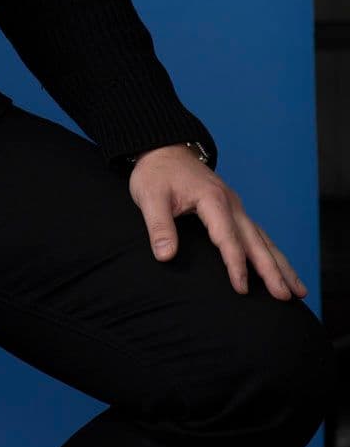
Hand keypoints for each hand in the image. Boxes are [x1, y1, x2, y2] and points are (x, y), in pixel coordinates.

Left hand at [128, 144, 308, 300]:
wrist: (164, 149)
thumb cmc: (156, 173)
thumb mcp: (149, 196)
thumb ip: (159, 225)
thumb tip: (165, 256)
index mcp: (212, 199)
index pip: (228, 237)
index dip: (235, 264)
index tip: (242, 289)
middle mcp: (230, 203)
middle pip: (255, 240)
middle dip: (272, 269)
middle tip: (285, 296)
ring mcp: (235, 205)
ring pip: (263, 238)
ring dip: (280, 264)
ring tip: (298, 290)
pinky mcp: (233, 209)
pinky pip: (257, 233)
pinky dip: (271, 252)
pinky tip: (280, 268)